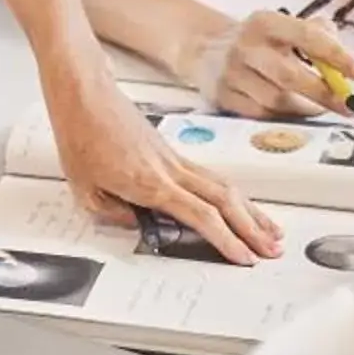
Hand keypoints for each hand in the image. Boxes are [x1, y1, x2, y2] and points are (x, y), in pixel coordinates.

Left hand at [53, 89, 281, 264]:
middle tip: (271, 250)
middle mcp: (171, 170)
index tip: (243, 257)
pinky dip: (232, 194)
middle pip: (224, 200)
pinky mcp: (174, 152)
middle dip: (252, 228)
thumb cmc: (81, 135)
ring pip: (225, 187)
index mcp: (150, 183)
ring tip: (271, 231)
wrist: (84, 96)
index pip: (200, 216)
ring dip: (250, 211)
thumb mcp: (85, 190)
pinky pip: (212, 176)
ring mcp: (176, 159)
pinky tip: (240, 205)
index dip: (225, 239)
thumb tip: (140, 225)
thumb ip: (115, 215)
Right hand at [185, 8, 353, 117]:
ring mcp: (231, 73)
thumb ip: (318, 35)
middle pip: (291, 76)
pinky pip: (261, 114)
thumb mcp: (284, 26)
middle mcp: (246, 46)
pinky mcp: (223, 96)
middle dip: (324, 94)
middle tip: (347, 105)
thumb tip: (346, 66)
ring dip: (305, 109)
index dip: (337, 56)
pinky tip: (294, 113)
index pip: (307, 37)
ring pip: (277, 101)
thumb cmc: (260, 41)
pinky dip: (284, 117)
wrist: (205, 50)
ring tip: (319, 108)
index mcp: (265, 22)